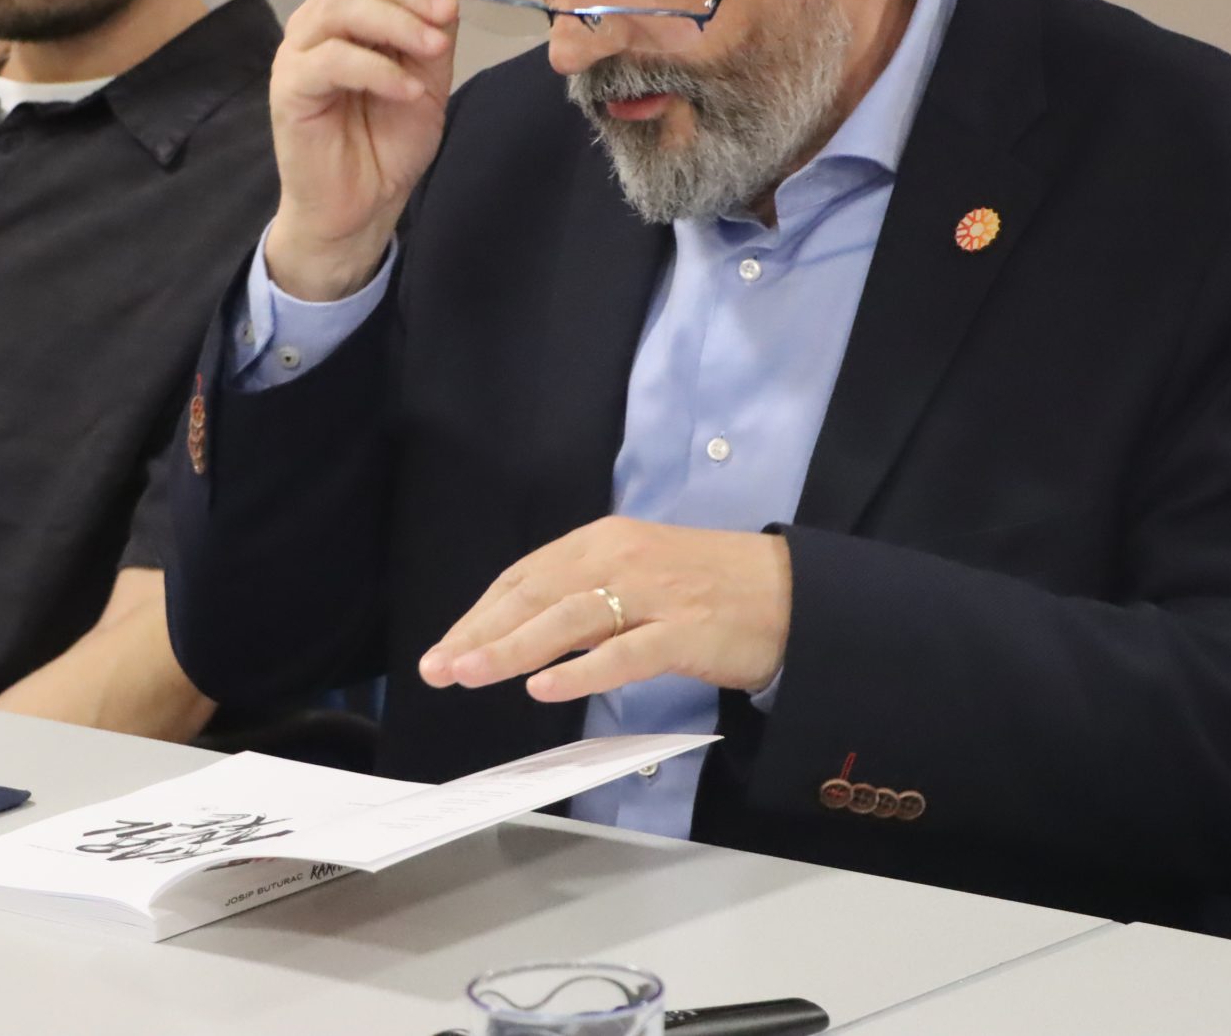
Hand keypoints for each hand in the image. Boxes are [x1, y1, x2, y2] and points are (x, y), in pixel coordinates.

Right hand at [264, 0, 458, 300]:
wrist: (361, 205)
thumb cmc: (387, 142)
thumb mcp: (428, 75)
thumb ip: (432, 30)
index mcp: (351, 7)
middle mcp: (317, 21)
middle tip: (447, 14)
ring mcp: (298, 52)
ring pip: (339, 6)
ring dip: (397, 21)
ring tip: (433, 49)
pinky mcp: (290, 89)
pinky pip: (330, 60)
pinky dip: (378, 70)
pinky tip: (408, 90)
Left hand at [417, 519, 792, 702]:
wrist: (792, 592)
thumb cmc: (708, 587)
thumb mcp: (636, 572)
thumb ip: (583, 593)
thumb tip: (521, 627)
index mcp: (602, 541)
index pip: (525, 577)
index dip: (480, 614)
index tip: (446, 647)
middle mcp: (620, 558)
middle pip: (535, 595)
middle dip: (481, 633)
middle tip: (438, 668)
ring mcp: (653, 594)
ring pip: (568, 619)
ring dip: (512, 648)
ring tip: (470, 674)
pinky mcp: (684, 631)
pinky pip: (623, 653)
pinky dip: (581, 672)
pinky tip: (544, 689)